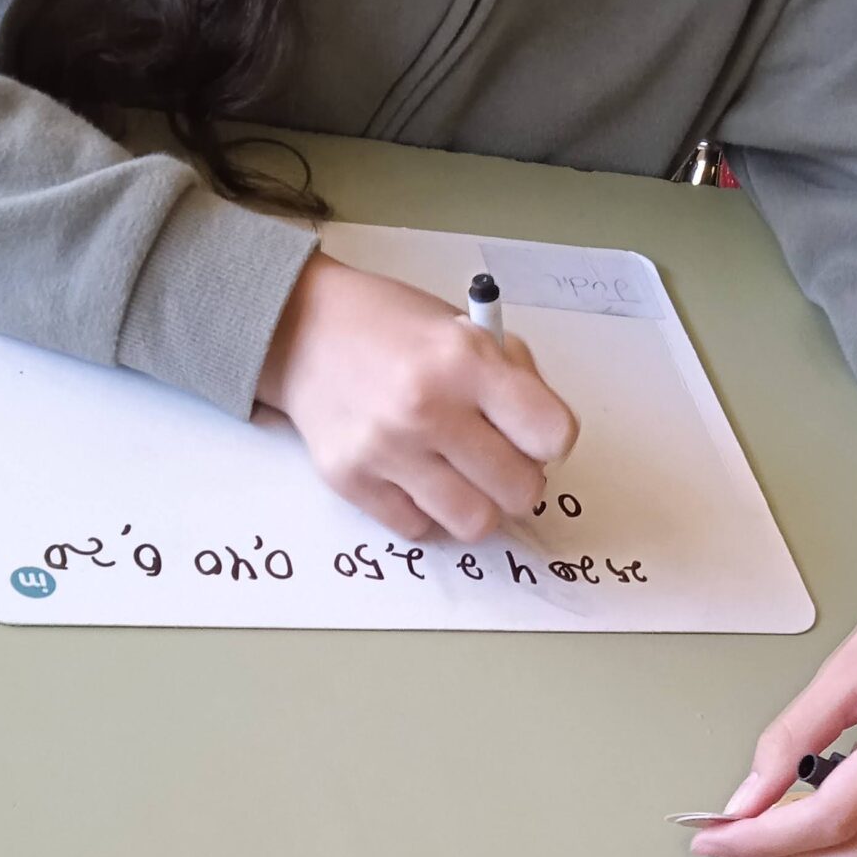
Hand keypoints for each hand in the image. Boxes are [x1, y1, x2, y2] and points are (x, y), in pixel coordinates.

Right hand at [256, 256, 577, 540]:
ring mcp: (385, 449)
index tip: (535, 435)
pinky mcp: (351, 480)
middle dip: (518, 480)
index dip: (551, 441)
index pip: (552, 437)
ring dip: (476, 504)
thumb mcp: (467, 329)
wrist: (303, 328)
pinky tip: (414, 473)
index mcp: (464, 360)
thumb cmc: (392, 328)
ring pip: (474, 523)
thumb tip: (546, 445)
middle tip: (499, 460)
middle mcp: (425, 407)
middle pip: (520, 491)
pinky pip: (418, 528)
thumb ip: (515, 381)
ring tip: (460, 474)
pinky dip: (424, 510)